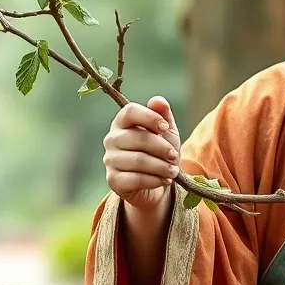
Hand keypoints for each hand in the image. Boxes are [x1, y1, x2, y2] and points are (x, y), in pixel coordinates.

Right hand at [103, 95, 181, 210]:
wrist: (154, 183)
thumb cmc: (159, 153)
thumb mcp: (165, 132)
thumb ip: (163, 114)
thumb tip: (159, 101)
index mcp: (122, 122)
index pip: (130, 111)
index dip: (150, 117)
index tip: (165, 127)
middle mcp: (111, 139)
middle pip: (139, 138)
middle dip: (162, 148)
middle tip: (174, 156)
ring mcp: (110, 160)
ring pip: (139, 160)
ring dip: (162, 167)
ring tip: (173, 171)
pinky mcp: (113, 180)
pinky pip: (136, 178)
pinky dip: (155, 180)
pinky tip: (164, 180)